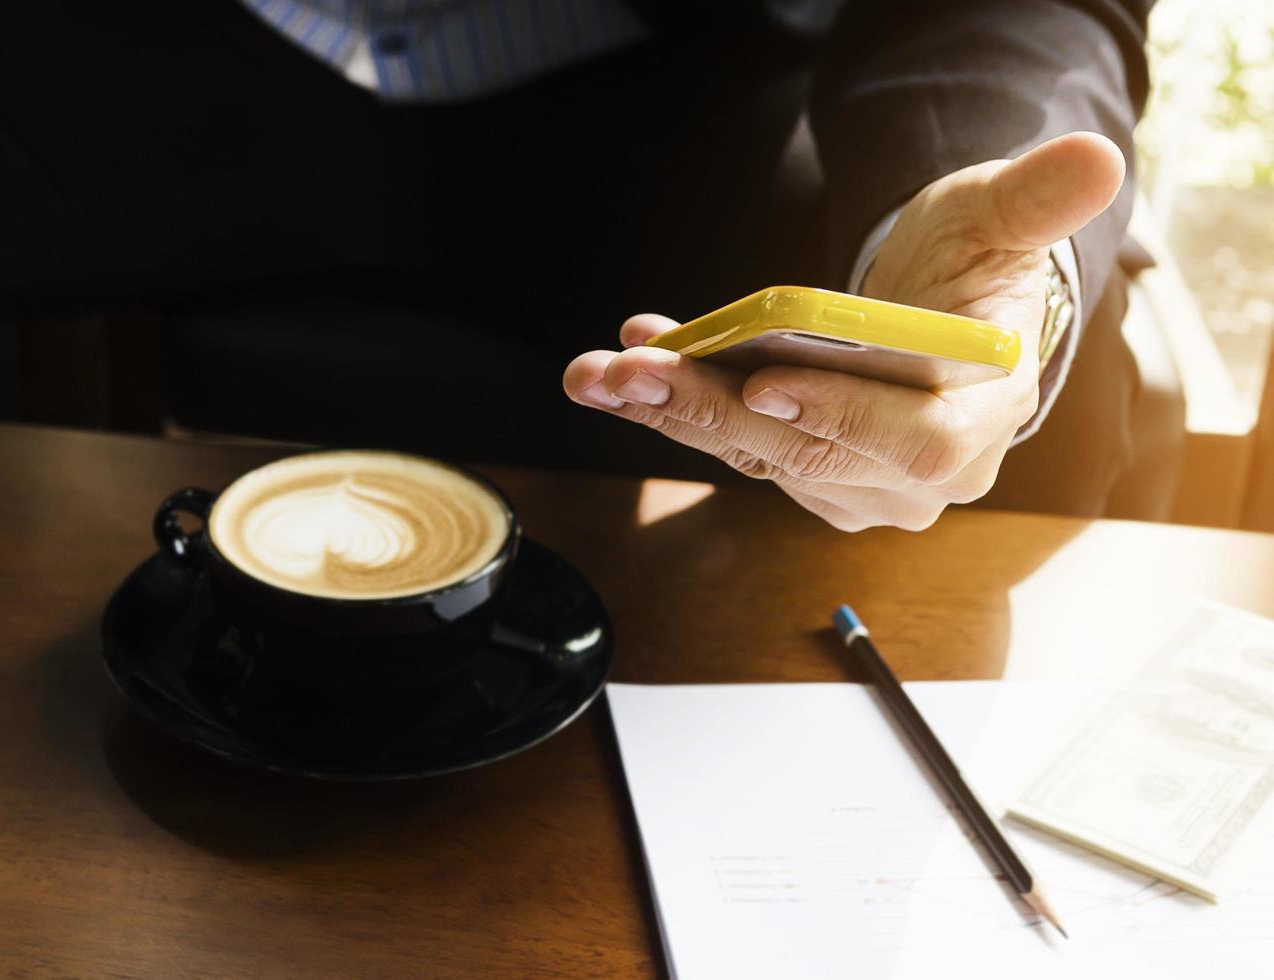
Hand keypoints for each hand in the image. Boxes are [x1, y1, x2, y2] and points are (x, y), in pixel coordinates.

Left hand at [562, 132, 1124, 530]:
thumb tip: (1097, 158)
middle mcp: (916, 477)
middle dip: (713, 410)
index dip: (843, 418)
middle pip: (808, 453)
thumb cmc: (976, 270)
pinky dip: (674, 408)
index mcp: (979, 423)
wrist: (943, 320)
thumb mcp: (1003, 223)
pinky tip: (622, 366)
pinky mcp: (804, 478)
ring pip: (754, 454)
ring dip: (671, 412)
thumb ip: (1039, 200)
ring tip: (603, 369)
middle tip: (637, 369)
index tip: (768, 388)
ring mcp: (854, 487)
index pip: (914, 440)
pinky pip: (732, 445)